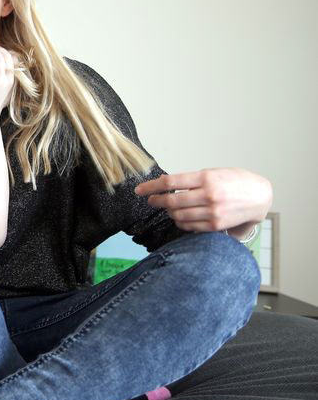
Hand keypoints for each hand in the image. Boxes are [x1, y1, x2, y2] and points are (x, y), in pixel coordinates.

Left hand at [135, 168, 272, 237]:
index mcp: (206, 178)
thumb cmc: (235, 182)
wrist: (260, 196)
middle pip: (171, 201)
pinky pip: (189, 226)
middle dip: (156, 201)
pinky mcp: (216, 225)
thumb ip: (191, 179)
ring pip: (178, 216)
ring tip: (168, 208)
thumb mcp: (213, 173)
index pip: (170, 182)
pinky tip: (180, 217)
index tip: (139, 190)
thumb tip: (165, 183)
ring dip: (169, 212)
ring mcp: (212, 212)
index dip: (151, 187)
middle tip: (151, 200)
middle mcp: (208, 195)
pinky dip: (180, 222)